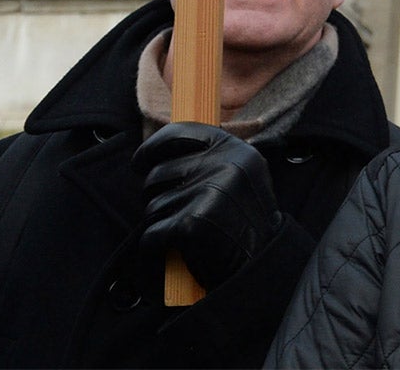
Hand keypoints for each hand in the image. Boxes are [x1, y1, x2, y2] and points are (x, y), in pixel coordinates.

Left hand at [135, 123, 279, 289]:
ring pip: (152, 206)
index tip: (140, 162)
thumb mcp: (239, 179)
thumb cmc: (243, 225)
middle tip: (180, 215)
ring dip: (161, 225)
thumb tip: (159, 154)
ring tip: (187, 236)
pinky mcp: (191, 223)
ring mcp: (209, 192)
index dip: (152, 147)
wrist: (260, 267)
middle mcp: (224, 164)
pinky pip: (150, 235)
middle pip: (157, 174)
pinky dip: (155, 251)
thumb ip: (210, 161)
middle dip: (158, 197)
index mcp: (236, 149)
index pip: (180, 133)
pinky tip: (176, 254)